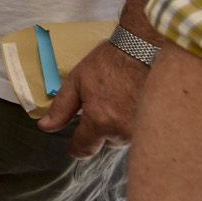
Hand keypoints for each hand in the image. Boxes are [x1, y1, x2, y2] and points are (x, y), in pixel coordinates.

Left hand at [39, 39, 146, 157]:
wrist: (143, 51)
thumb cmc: (108, 63)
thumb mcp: (77, 81)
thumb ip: (61, 108)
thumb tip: (46, 127)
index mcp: (100, 121)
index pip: (84, 149)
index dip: (76, 148)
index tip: (74, 147)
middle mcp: (123, 132)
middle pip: (105, 144)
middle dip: (99, 131)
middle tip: (100, 106)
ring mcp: (141, 130)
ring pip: (121, 140)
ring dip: (116, 128)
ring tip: (116, 103)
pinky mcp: (155, 125)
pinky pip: (137, 134)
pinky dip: (131, 124)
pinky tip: (129, 106)